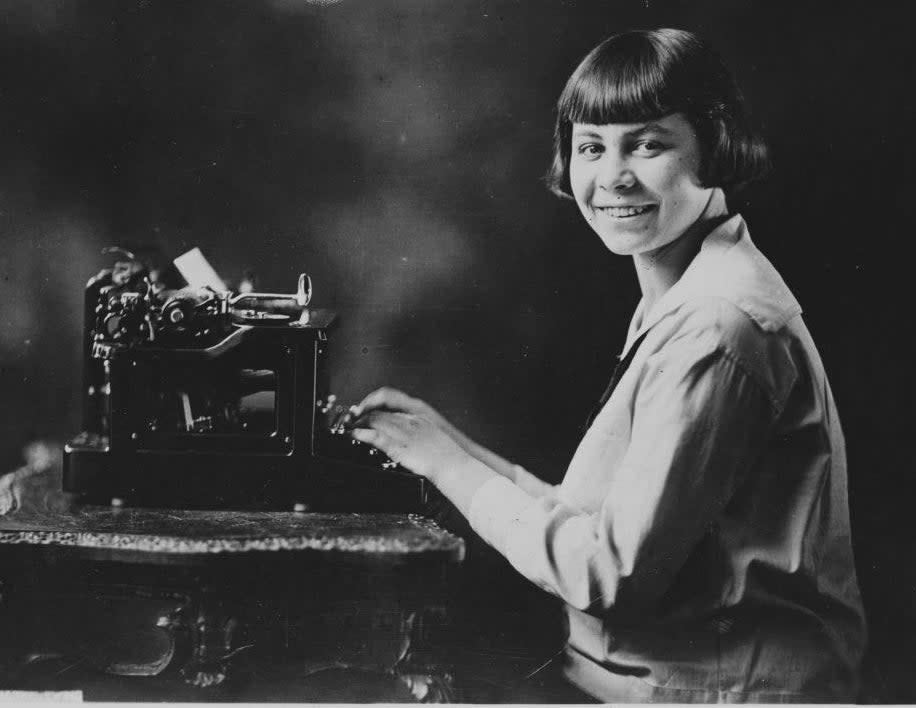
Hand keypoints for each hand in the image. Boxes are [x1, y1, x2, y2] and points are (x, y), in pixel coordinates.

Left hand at [350, 410, 470, 482]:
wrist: (452, 464)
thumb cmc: (447, 456)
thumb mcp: (434, 437)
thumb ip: (420, 434)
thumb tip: (410, 438)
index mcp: (417, 418)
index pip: (390, 409)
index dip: (374, 409)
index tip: (365, 413)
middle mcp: (408, 422)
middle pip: (380, 413)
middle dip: (363, 414)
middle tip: (352, 419)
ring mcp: (403, 433)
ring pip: (375, 421)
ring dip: (359, 422)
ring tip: (349, 425)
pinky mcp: (399, 447)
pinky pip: (376, 437)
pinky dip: (363, 433)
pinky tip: (354, 433)